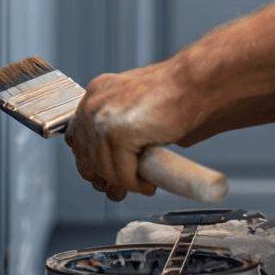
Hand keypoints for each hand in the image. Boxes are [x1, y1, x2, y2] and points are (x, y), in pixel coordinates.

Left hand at [65, 57, 198, 201]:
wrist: (196, 84)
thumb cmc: (177, 93)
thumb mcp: (136, 106)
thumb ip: (119, 127)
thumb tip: (114, 162)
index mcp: (97, 92)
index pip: (78, 136)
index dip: (90, 161)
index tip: (104, 177)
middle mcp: (95, 102)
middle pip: (85, 155)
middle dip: (103, 177)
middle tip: (121, 189)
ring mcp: (104, 116)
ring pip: (104, 168)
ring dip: (123, 183)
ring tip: (143, 185)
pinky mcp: (118, 133)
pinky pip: (122, 173)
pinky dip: (135, 185)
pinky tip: (148, 185)